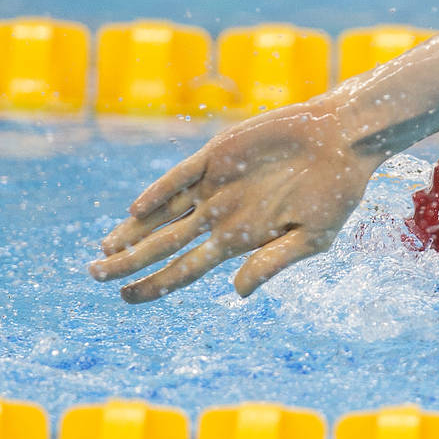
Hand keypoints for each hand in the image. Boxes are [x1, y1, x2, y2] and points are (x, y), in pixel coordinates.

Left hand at [90, 100, 382, 302]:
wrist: (343, 141)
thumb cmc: (336, 193)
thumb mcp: (313, 238)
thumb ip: (272, 263)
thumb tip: (236, 292)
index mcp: (240, 238)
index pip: (187, 268)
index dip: (156, 284)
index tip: (126, 297)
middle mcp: (221, 213)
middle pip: (164, 243)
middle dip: (128, 261)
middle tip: (94, 275)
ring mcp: (216, 184)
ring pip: (163, 212)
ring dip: (133, 230)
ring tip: (103, 249)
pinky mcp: (218, 153)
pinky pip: (181, 175)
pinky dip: (159, 191)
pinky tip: (137, 209)